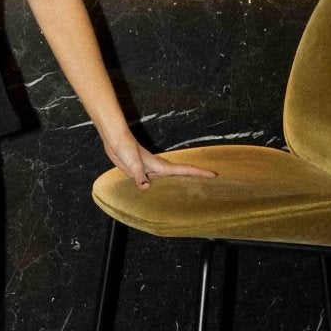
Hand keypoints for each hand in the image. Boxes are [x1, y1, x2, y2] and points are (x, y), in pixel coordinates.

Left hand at [103, 133, 218, 192]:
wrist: (115, 140)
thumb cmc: (125, 148)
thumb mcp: (132, 163)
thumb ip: (139, 175)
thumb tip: (146, 187)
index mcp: (160, 166)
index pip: (184, 170)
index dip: (200, 172)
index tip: (214, 174)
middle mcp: (159, 168)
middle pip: (183, 173)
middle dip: (197, 176)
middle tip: (212, 180)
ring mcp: (152, 169)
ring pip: (172, 176)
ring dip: (184, 179)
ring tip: (195, 186)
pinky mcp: (143, 171)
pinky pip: (160, 179)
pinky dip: (167, 183)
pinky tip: (164, 190)